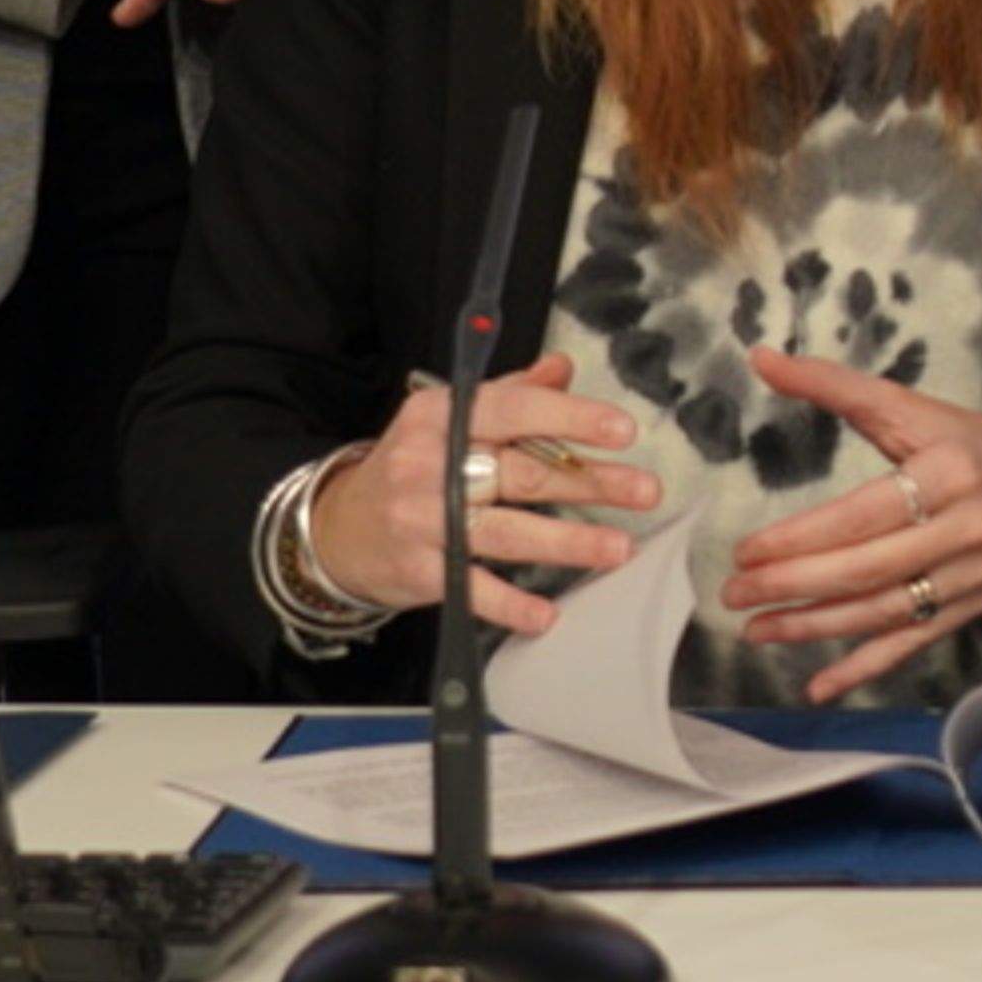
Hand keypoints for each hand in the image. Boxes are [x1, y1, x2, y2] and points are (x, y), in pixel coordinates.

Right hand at [306, 353, 660, 633]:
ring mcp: (421, 519)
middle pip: (522, 472)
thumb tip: (562, 367)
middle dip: (590, 483)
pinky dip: (508, 604)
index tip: (622, 431)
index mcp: (439, 415)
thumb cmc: (411, 468)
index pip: (514, 409)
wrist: (337, 529)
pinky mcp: (417, 569)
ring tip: (617, 548)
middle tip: (643, 491)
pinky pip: (470, 587)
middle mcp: (428, 464)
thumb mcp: (447, 418)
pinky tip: (544, 614)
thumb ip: (510, 393)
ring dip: (568, 541)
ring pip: (506, 530)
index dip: (571, 418)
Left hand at [720, 351, 981, 703]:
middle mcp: (966, 528)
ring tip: (757, 629)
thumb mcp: (905, 404)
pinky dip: (863, 669)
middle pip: (868, 569)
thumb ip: (833, 385)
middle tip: (735, 593)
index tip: (746, 551)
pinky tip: (817, 685)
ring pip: (884, 612)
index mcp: (948, 472)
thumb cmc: (962, 439)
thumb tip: (762, 358)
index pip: (862, 515)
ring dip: (814, 627)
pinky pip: (912, 644)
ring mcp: (971, 576)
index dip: (801, 538)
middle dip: (793, 585)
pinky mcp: (971, 608)